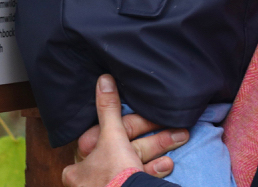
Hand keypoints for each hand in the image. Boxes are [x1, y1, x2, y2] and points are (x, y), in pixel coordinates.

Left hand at [63, 75, 187, 186]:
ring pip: (135, 163)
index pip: (99, 139)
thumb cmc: (114, 174)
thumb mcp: (112, 136)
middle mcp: (90, 182)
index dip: (119, 128)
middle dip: (151, 138)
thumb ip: (108, 109)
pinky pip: (141, 177)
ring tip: (180, 137)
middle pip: (122, 150)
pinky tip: (168, 163)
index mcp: (78, 170)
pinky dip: (155, 169)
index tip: (139, 120)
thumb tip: (103, 80)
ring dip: (158, 148)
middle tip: (172, 128)